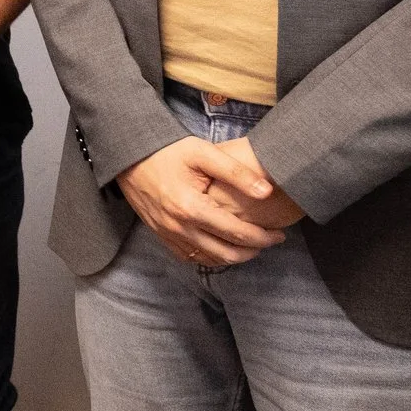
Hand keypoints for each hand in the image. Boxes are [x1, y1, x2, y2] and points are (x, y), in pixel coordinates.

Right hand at [115, 136, 289, 267]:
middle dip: (254, 251)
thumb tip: (267, 192)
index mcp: (192, 208)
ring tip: (251, 244)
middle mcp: (179, 227)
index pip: (237, 233)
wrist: (130, 156)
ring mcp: (168, 234)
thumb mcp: (203, 153)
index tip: (280, 233)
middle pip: (226, 253)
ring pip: (210, 259)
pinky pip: (191, 257)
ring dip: (234, 256)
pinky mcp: (161, 235)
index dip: (263, 237)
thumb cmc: (168, 151)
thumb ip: (237, 173)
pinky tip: (223, 246)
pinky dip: (211, 257)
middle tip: (270, 241)